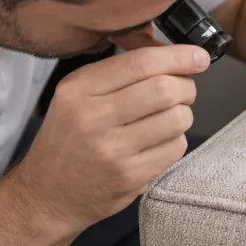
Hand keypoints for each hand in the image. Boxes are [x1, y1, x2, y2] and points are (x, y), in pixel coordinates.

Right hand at [9, 42, 207, 231]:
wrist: (47, 193)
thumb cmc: (69, 139)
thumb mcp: (76, 95)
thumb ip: (119, 70)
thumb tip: (171, 52)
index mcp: (79, 90)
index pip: (141, 63)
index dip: (178, 56)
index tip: (198, 57)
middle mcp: (93, 117)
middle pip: (165, 89)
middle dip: (186, 87)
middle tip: (183, 91)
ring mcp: (112, 150)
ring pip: (176, 119)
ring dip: (183, 114)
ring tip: (168, 118)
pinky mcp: (129, 176)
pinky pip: (175, 148)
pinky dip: (176, 141)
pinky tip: (159, 142)